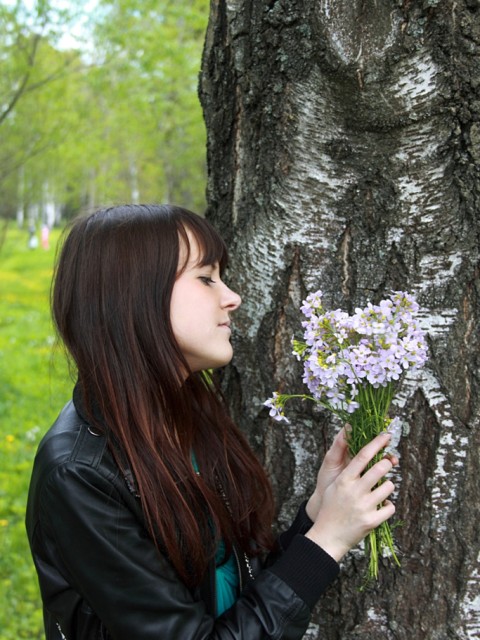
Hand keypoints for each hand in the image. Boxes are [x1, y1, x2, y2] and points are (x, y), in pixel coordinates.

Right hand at [305, 432, 395, 561]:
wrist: (327, 536)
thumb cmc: (331, 508)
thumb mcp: (335, 485)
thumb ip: (349, 471)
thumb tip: (365, 456)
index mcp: (344, 479)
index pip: (363, 456)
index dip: (376, 443)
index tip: (386, 436)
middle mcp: (354, 490)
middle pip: (380, 468)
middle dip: (387, 463)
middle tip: (387, 464)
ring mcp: (364, 506)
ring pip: (389, 487)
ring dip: (387, 486)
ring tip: (380, 491)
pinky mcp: (372, 520)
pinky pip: (390, 507)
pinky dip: (388, 506)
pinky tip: (380, 507)